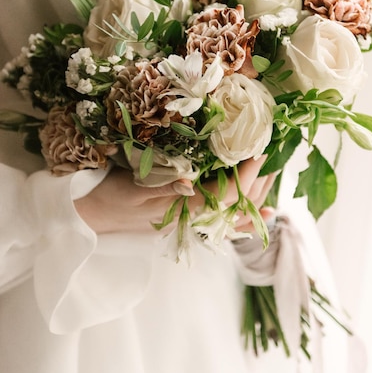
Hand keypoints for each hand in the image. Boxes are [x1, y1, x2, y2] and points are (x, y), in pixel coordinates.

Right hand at [74, 156, 274, 234]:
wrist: (95, 215)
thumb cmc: (111, 197)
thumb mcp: (133, 188)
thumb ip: (163, 187)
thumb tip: (190, 182)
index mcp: (182, 208)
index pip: (224, 196)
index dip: (245, 176)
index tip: (258, 151)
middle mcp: (193, 217)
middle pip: (236, 206)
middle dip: (258, 182)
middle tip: (273, 155)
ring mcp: (192, 220)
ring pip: (234, 214)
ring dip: (257, 196)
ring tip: (274, 175)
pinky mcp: (188, 218)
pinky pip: (224, 221)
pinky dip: (246, 215)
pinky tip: (265, 210)